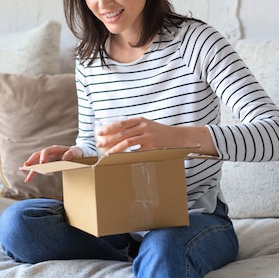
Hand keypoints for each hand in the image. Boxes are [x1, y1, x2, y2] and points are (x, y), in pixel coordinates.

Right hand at [21, 145, 82, 182]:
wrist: (75, 154)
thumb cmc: (75, 153)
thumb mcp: (75, 152)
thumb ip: (71, 153)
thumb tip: (65, 157)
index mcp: (54, 149)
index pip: (46, 151)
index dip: (43, 157)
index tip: (42, 163)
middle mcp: (48, 152)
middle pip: (37, 155)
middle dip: (31, 160)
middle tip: (26, 166)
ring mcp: (46, 158)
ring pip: (35, 161)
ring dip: (29, 166)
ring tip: (22, 170)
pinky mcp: (45, 163)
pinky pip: (37, 168)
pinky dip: (32, 173)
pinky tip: (27, 179)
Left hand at [95, 117, 215, 155]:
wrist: (178, 137)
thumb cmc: (159, 133)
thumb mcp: (147, 126)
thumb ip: (133, 129)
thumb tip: (115, 135)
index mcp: (140, 120)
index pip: (122, 123)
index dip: (110, 127)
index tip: (100, 132)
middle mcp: (144, 126)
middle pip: (122, 132)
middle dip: (109, 138)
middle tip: (99, 144)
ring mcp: (148, 136)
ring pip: (128, 141)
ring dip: (116, 147)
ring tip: (107, 152)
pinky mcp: (152, 146)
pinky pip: (137, 150)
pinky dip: (128, 154)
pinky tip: (121, 157)